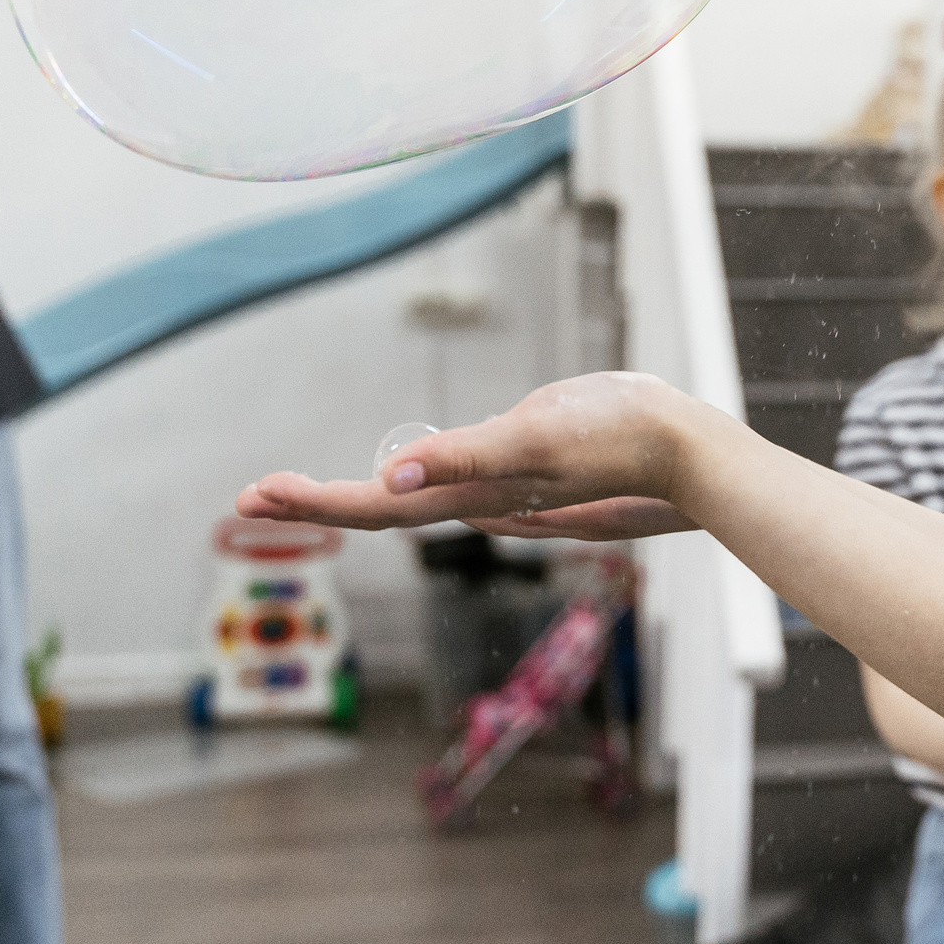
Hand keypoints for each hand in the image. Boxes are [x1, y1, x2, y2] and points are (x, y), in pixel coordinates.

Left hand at [236, 372, 711, 532]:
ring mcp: (508, 495)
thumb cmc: (617, 436)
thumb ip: (464, 455)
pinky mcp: (533, 478)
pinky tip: (415, 478)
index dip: (313, 502)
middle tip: (253, 496)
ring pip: (414, 502)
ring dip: (357, 498)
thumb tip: (390, 476)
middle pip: (384, 508)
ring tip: (310, 492)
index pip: (375, 505)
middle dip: (317, 502)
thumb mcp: (535, 436)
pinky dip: (415, 481)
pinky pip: (457, 485)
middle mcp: (482, 500)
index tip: (252, 495)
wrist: (691, 454)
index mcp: (473, 492)